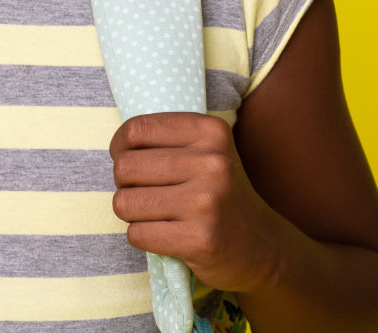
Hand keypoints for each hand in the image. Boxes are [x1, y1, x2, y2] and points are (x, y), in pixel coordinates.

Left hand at [109, 112, 288, 294]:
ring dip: (132, 214)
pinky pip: (137, 234)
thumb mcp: (205, 152)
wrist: (262, 247)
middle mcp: (212, 162)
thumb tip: (116, 148)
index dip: (120, 147)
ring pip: (124, 203)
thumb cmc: (217, 194)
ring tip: (158, 215)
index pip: (135, 129)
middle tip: (149, 194)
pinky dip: (143, 237)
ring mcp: (207, 201)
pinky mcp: (199, 239)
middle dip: (125, 185)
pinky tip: (167, 235)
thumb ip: (164, 140)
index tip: (131, 160)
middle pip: (125, 167)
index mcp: (210, 131)